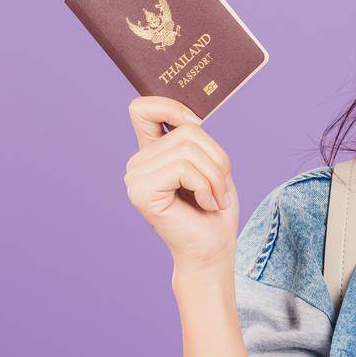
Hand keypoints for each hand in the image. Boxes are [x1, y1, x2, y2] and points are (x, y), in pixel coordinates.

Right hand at [124, 96, 239, 271]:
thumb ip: (196, 138)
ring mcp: (135, 177)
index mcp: (153, 152)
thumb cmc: (215, 209)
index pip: (142, 109)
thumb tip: (191, 118)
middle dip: (217, 160)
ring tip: (215, 199)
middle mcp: (139, 163)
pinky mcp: (141, 192)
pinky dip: (206, 187)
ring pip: (188, 150)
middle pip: (187, 131)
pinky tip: (206, 205)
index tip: (197, 126)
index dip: (171, 106)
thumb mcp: (212, 164)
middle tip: (220, 190)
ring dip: (214, 177)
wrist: (213, 249)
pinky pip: (184, 169)